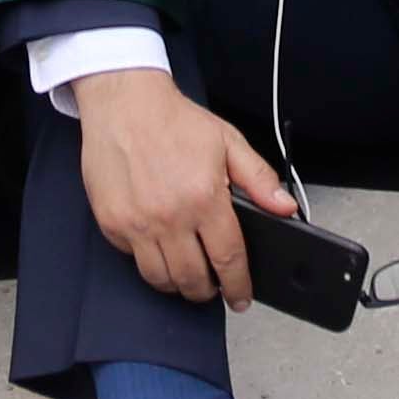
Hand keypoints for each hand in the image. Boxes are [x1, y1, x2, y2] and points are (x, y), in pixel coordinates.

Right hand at [76, 61, 297, 308]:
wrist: (125, 102)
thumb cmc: (174, 121)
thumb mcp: (228, 142)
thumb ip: (259, 179)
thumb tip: (286, 207)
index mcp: (204, 197)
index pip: (228, 258)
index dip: (238, 285)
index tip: (240, 296)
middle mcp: (170, 216)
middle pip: (192, 280)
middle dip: (207, 290)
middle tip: (213, 284)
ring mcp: (137, 224)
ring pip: (161, 279)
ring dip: (178, 283)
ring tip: (187, 270)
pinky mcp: (112, 224)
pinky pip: (134, 260)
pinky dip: (149, 261)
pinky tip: (159, 244)